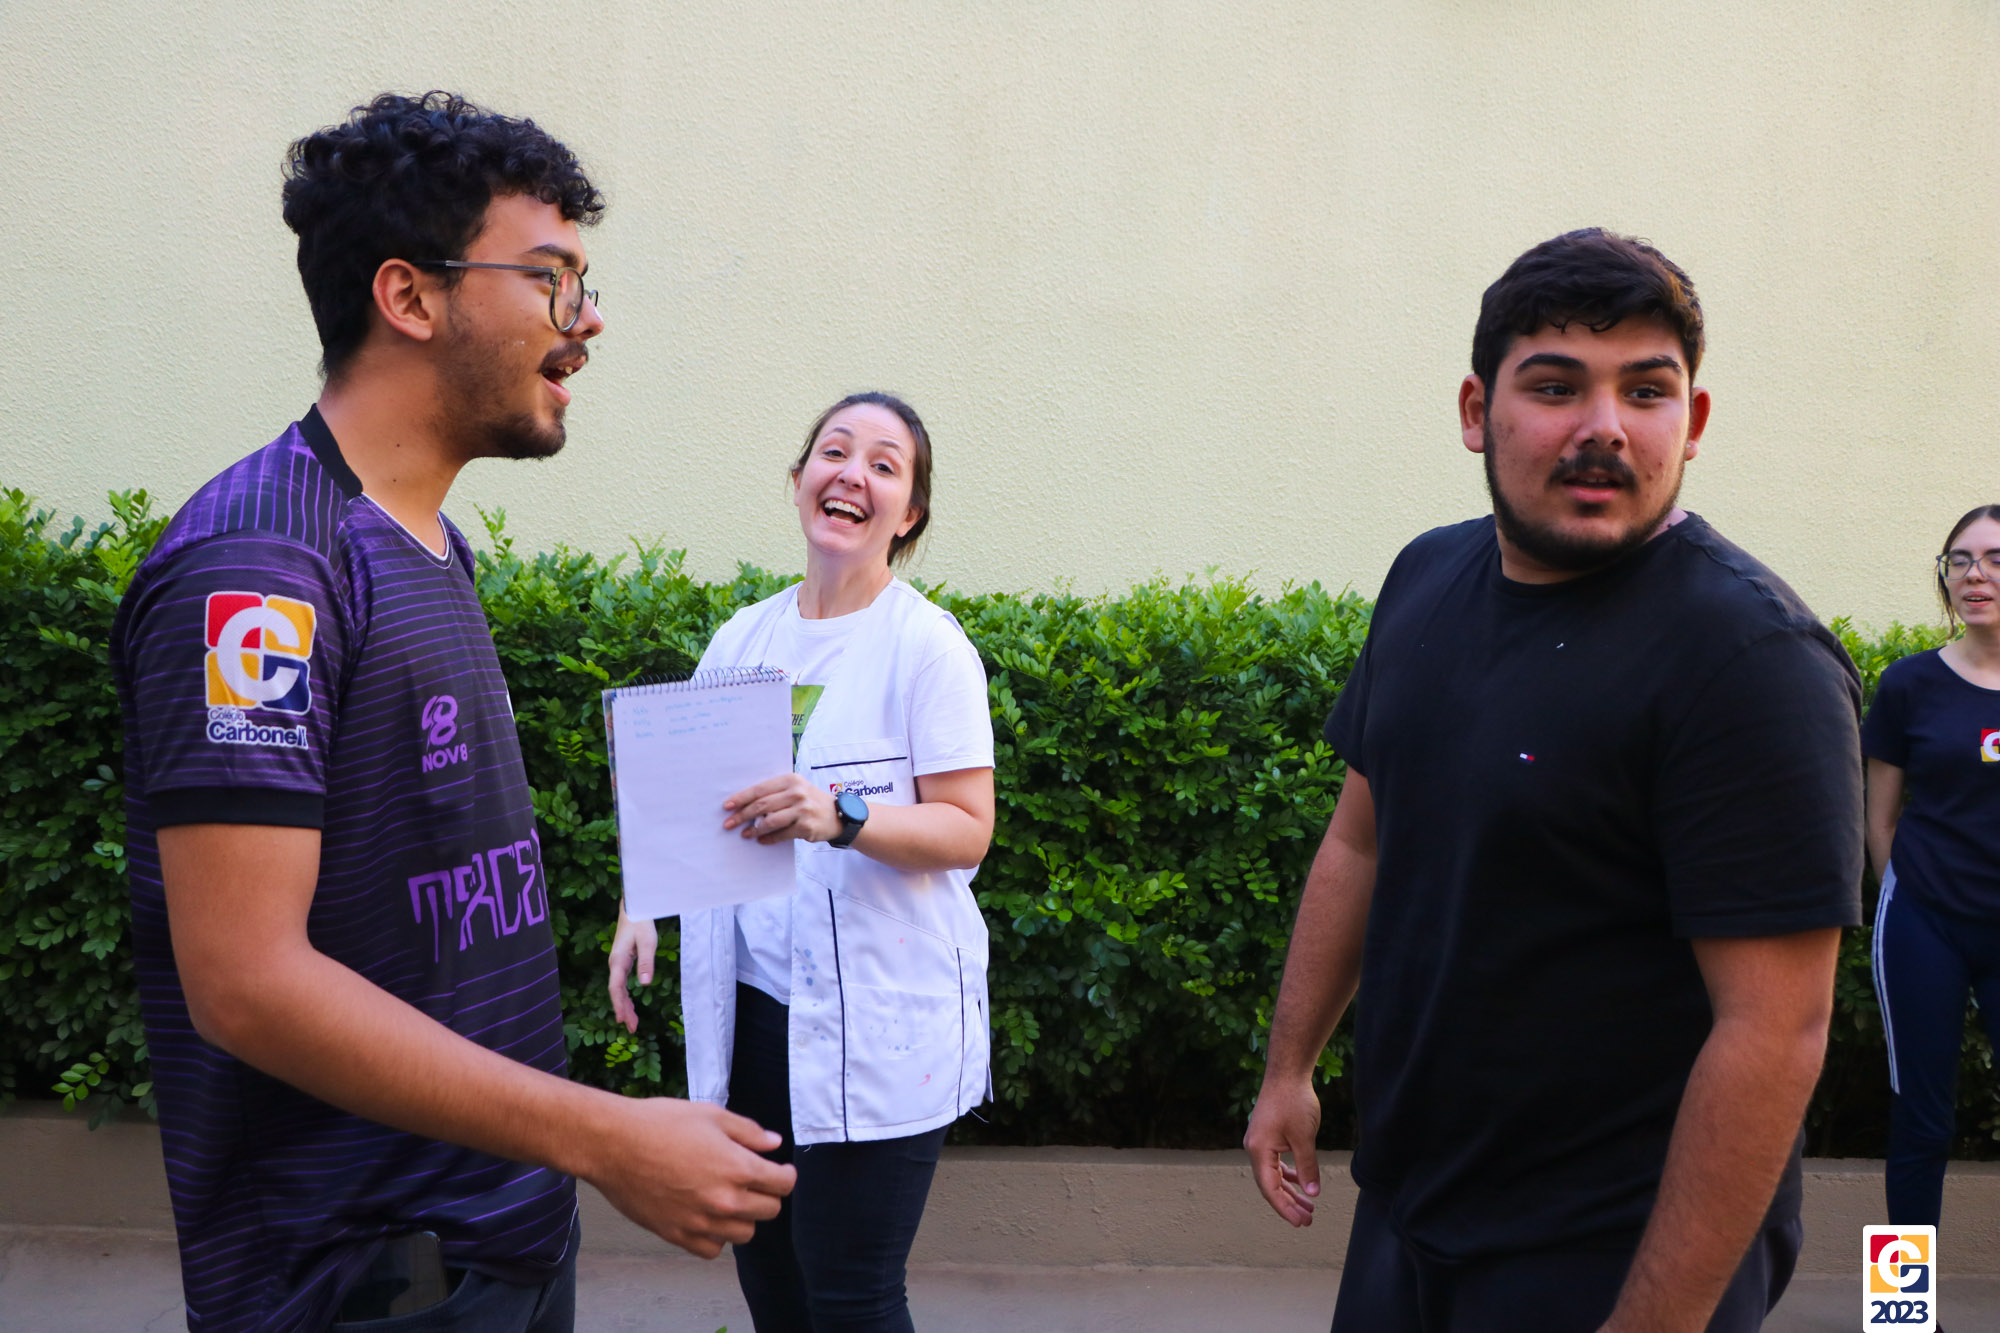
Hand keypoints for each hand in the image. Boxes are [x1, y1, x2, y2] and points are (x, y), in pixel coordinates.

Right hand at [584, 1096, 795, 1257]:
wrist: (613, 1144)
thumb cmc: (660, 1123)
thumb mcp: (711, 1115)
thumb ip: (748, 1132)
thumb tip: (774, 1144)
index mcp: (738, 1168)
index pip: (783, 1185)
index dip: (785, 1174)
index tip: (778, 1170)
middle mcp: (724, 1201)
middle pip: (769, 1211)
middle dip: (767, 1194)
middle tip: (754, 1181)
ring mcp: (700, 1222)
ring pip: (744, 1234)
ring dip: (744, 1217)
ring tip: (729, 1198)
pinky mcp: (677, 1235)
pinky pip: (712, 1250)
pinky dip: (716, 1237)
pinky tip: (708, 1217)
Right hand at [607, 903, 657, 1033]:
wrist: (634, 908)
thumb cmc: (641, 923)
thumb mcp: (648, 942)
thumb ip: (646, 962)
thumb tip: (645, 984)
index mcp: (618, 961)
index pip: (616, 988)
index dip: (619, 1005)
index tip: (623, 1020)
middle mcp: (615, 964)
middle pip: (616, 992)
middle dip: (624, 1010)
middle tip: (632, 1028)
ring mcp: (617, 964)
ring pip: (619, 990)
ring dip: (625, 1005)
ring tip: (632, 1022)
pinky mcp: (622, 962)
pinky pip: (622, 984)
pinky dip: (625, 996)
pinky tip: (630, 1005)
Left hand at [723, 773, 838, 844]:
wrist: (838, 815)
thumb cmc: (810, 801)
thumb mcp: (796, 789)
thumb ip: (774, 793)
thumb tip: (745, 805)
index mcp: (790, 780)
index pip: (759, 789)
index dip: (741, 798)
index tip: (727, 806)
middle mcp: (796, 793)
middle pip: (762, 806)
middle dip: (742, 815)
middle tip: (729, 824)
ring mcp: (802, 810)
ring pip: (769, 821)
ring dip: (754, 830)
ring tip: (746, 834)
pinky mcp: (806, 827)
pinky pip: (781, 834)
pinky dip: (768, 839)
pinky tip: (761, 840)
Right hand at [1244, 1075, 1322, 1226]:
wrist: (1287, 1073)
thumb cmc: (1294, 1102)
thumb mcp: (1304, 1138)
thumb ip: (1307, 1167)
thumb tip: (1312, 1193)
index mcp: (1259, 1150)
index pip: (1269, 1188)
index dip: (1284, 1208)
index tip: (1300, 1222)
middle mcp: (1255, 1148)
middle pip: (1270, 1185)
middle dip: (1288, 1204)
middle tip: (1308, 1220)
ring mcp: (1260, 1142)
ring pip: (1274, 1175)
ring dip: (1290, 1191)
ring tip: (1309, 1208)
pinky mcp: (1268, 1136)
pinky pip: (1276, 1163)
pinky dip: (1288, 1175)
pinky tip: (1300, 1184)